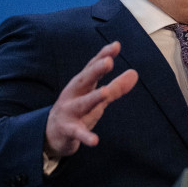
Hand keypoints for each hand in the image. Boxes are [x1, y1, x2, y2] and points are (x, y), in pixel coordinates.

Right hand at [44, 41, 137, 158]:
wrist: (52, 133)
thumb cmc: (78, 111)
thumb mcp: (97, 98)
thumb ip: (116, 87)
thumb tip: (135, 73)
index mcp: (81, 85)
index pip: (92, 68)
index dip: (103, 56)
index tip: (116, 46)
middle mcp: (73, 95)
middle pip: (85, 80)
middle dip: (95, 71)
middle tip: (108, 62)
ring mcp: (70, 112)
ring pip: (82, 104)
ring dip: (93, 98)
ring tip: (105, 92)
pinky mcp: (68, 130)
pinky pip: (78, 133)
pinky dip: (86, 137)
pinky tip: (95, 141)